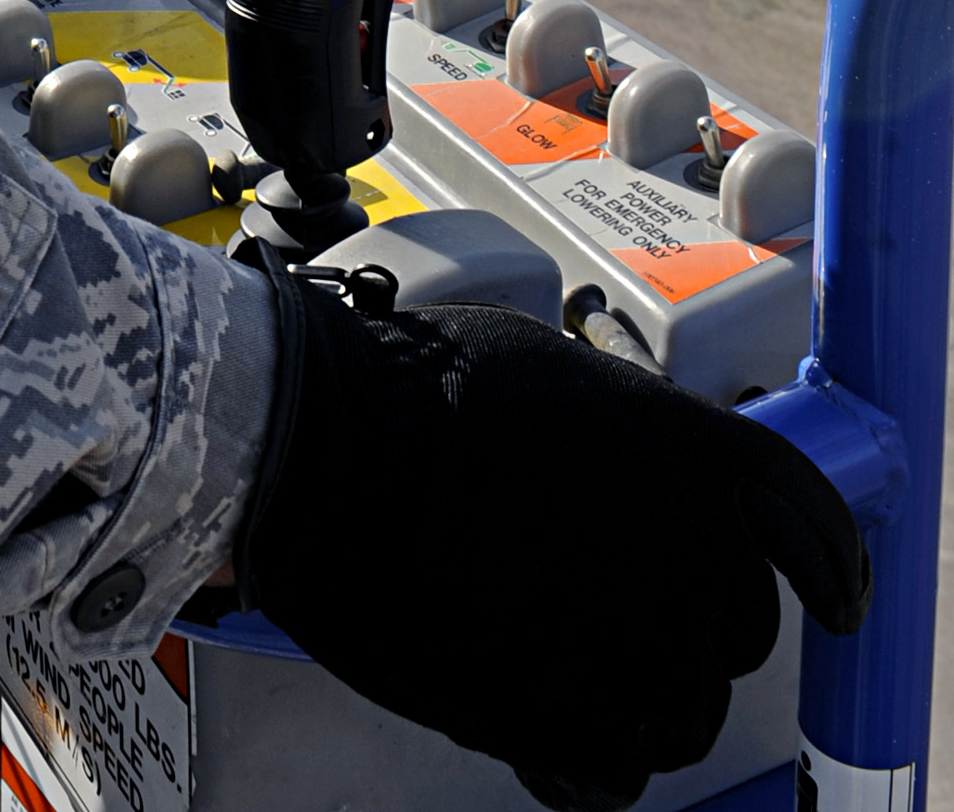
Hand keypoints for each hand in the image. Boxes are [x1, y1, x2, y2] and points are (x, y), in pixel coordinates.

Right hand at [242, 265, 868, 810]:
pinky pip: (617, 771)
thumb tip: (644, 479)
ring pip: (681, 711)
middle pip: (739, 625)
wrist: (313, 451)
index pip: (809, 525)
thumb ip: (631, 437)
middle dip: (686, 620)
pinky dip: (579, 751)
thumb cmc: (408, 391)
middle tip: (598, 593)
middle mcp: (688, 552)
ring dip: (631, 691)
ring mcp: (637, 646)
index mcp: (692, 453)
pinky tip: (523, 700)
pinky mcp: (570, 725)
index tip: (832, 595)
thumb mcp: (550, 374)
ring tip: (543, 643)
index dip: (826, 567)